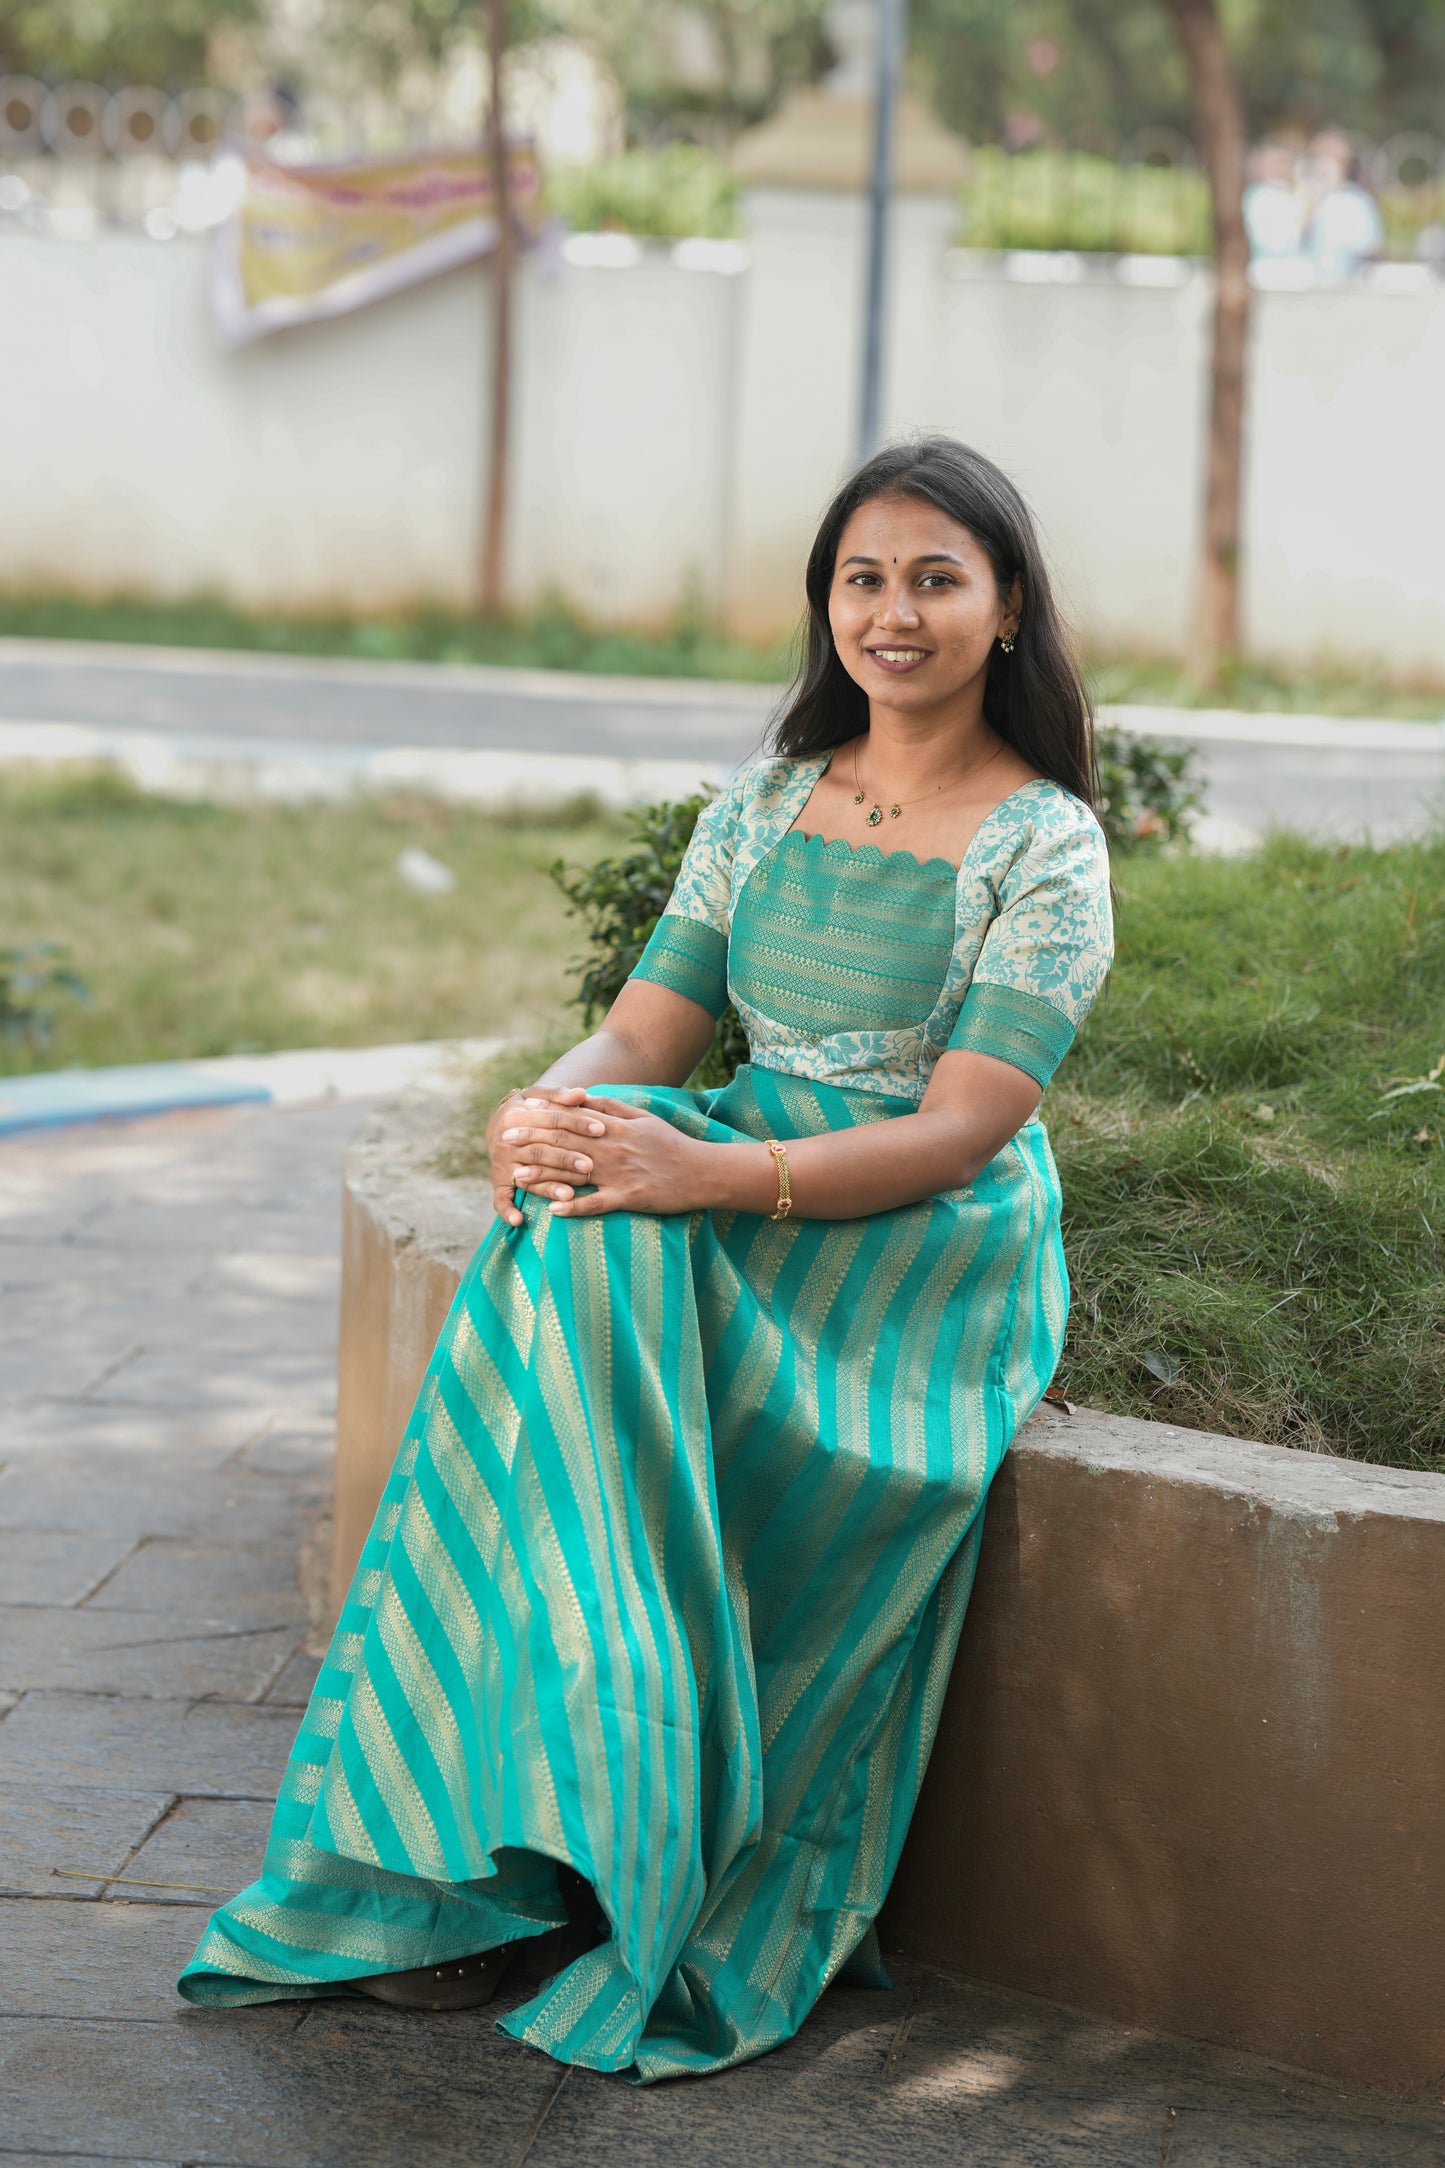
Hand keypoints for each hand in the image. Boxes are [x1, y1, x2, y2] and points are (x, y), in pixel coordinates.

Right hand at [487, 1087, 605, 1227]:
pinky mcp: (498, 1181)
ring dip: (547, 1187)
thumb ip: (560, 1095)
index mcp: (518, 1115)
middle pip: (540, 1151)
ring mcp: (502, 1163)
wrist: (500, 1123)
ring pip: (528, 1176)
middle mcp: (506, 1140)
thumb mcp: (540, 1097)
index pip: (552, 1120)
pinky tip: (519, 1221)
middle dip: (566, 1159)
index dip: (577, 1123)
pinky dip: (507, 1210)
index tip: (601, 1129)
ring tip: (569, 1194)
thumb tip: (581, 1093)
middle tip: (591, 1165)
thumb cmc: (531, 1110)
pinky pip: (500, 1199)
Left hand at [508, 1095, 715, 1219]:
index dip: (544, 1114)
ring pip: (574, 1174)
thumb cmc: (672, 1144)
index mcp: (616, 1128)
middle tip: (504, 1140)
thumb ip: (612, 1107)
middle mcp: (614, 1148)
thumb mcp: (644, 1118)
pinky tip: (552, 1212)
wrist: (703, 1171)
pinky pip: (597, 1204)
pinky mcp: (629, 1197)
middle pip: (565, 1143)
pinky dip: (574, 1208)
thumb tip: (583, 1096)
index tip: (520, 1110)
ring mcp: (620, 1174)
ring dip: (542, 1176)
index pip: (573, 1118)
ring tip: (516, 1177)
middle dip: (532, 1141)